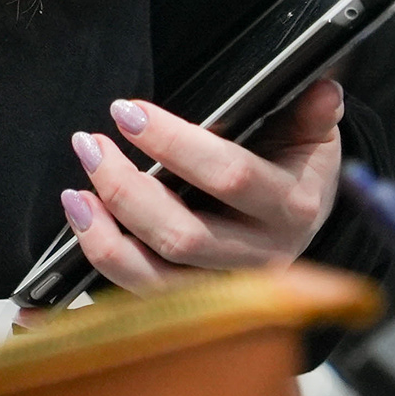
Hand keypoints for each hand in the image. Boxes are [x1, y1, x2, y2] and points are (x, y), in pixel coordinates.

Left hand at [60, 77, 342, 288]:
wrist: (303, 224)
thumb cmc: (295, 170)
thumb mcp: (313, 139)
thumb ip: (311, 114)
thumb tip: (323, 88)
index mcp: (291, 207)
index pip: (229, 175)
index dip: (176, 144)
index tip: (128, 113)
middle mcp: (261, 257)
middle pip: (183, 235)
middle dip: (126, 188)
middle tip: (90, 144)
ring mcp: (225, 288)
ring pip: (156, 280)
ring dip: (103, 237)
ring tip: (76, 193)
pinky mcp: (194, 307)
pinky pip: (139, 301)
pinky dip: (98, 274)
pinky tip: (71, 245)